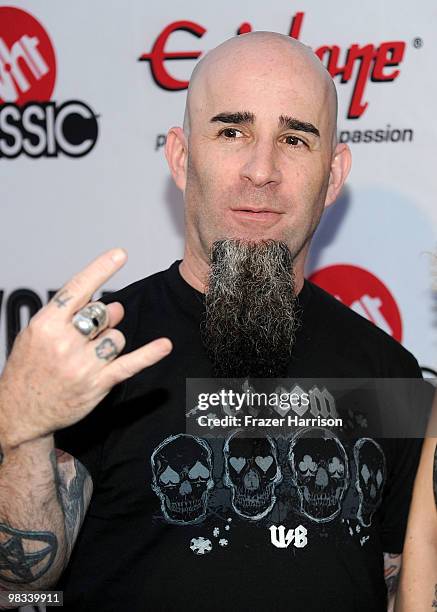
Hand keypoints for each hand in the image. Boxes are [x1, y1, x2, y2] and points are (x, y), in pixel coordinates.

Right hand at [0, 249, 171, 449]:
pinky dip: (149, 354)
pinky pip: (129, 364)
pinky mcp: (97, 384)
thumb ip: (74, 316)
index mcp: (45, 325)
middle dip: (103, 319)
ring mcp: (82, 364)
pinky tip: (164, 345)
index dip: (100, 270)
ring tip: (91, 356)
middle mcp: (64, 343)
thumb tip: (115, 306)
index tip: (120, 254)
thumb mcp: (38, 335)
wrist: (19, 413)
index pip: (78, 289)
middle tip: (91, 332)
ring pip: (117, 337)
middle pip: (102, 313)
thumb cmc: (29, 369)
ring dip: (110, 342)